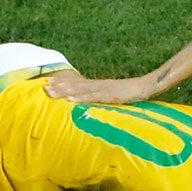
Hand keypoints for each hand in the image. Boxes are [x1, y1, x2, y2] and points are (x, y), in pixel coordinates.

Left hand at [43, 71, 161, 104]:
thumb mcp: (116, 96)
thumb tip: (95, 106)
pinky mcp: (111, 95)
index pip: (77, 84)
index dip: (63, 84)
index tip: (48, 83)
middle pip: (75, 86)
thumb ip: (105, 99)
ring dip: (63, 91)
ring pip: (80, 90)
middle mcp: (99, 85)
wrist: (148, 85)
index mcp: (99, 86)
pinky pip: (93, 97)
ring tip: (49, 92)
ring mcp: (104, 89)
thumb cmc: (134, 93)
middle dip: (58, 87)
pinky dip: (81, 98)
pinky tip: (70, 99)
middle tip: (43, 88)